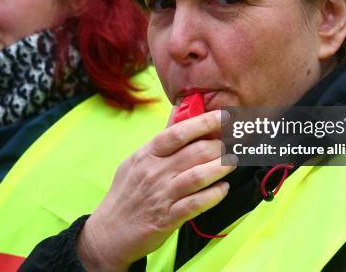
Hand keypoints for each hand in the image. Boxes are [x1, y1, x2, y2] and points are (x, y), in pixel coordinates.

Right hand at [77, 109, 234, 270]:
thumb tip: (179, 112)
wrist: (109, 232)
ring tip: (234, 163)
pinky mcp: (167, 218)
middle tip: (236, 143)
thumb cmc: (127, 193)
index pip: (177, 132)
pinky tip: (223, 189)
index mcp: (147, 155)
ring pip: (198, 176)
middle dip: (220, 146)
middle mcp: (154, 172)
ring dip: (221, 168)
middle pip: (194, 152)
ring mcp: (161, 195)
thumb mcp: (137, 161)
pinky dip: (213, 195)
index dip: (203, 122)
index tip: (224, 116)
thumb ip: (161, 138)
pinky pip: (196, 204)